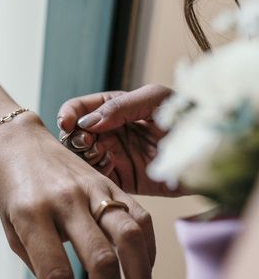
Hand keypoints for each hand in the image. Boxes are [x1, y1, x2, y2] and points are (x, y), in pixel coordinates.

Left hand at [0, 112, 155, 278]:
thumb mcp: (11, 228)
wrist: (21, 142)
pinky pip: (138, 217)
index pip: (54, 274)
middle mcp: (64, 200)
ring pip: (128, 237)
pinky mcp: (109, 182)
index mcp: (31, 214)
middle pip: (99, 260)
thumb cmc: (11, 189)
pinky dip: (147, 250)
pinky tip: (143, 274)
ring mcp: (91, 189)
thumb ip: (40, 264)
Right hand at [58, 84, 183, 197]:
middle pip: (74, 134)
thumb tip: (87, 122)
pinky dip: (93, 173)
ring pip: (79, 157)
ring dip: (82, 155)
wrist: (211, 150)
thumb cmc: (186, 115)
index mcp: (111, 108)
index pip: (78, 109)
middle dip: (74, 137)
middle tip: (87, 141)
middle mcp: (107, 132)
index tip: (68, 123)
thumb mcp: (154, 99)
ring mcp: (111, 155)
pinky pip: (95, 178)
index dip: (68, 114)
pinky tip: (107, 167)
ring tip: (99, 153)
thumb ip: (119, 106)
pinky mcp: (119, 179)